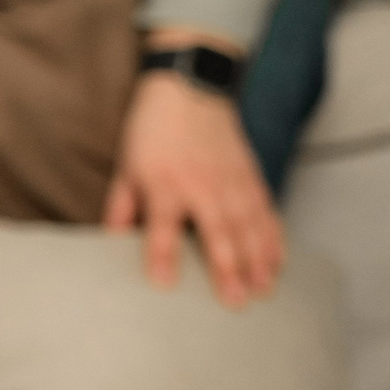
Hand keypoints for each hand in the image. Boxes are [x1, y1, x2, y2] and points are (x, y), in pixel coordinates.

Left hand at [104, 73, 283, 305]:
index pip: (161, 227)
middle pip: (217, 232)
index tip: (164, 286)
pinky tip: (279, 263)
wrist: (189, 86)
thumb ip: (120, 209)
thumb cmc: (151, 130)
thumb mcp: (126, 167)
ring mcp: (231, 181)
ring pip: (249, 227)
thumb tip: (110, 245)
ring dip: (258, 261)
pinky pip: (266, 212)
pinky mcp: (251, 175)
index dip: (162, 256)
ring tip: (264, 291)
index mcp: (164, 184)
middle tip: (235, 303)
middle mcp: (202, 185)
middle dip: (227, 269)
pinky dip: (274, 239)